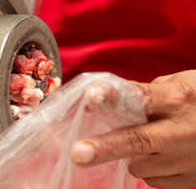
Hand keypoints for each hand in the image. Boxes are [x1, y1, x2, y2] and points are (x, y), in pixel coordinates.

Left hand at [72, 70, 195, 188]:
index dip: (114, 97)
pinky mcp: (191, 179)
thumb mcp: (180, 84)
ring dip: (133, 155)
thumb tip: (114, 104)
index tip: (91, 96)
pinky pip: (154, 179)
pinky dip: (151, 168)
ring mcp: (187, 158)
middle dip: (105, 148)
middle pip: (137, 140)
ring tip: (150, 142)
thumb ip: (147, 95)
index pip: (140, 97)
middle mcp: (180, 130)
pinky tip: (165, 155)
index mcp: (176, 99)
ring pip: (139, 164)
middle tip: (78, 154)